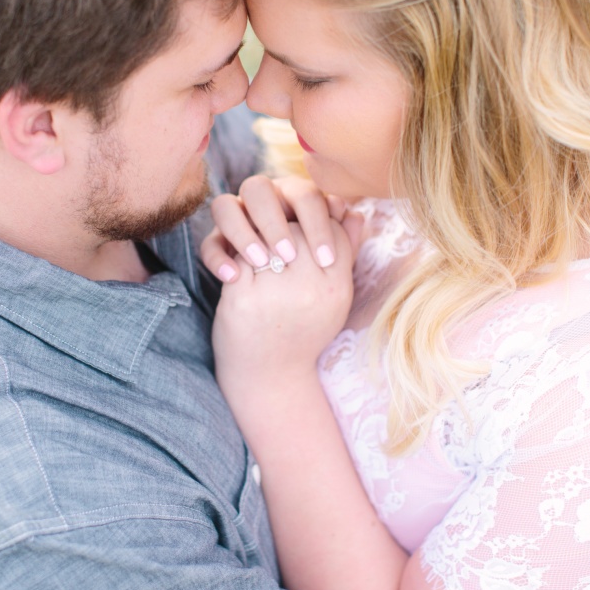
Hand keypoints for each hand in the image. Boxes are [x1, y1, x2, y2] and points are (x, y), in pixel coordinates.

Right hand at [201, 174, 361, 282]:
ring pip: (226, 205)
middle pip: (260, 188)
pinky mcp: (215, 242)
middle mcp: (263, 201)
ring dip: (242, 232)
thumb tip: (356, 217)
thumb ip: (343, 242)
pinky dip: (218, 257)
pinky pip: (209, 241)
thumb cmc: (309, 286)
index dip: (317, 222)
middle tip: (290, 256)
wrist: (279, 326)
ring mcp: (236, 219)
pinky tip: (232, 277)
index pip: (305, 194)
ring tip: (260, 261)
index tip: (327, 259)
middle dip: (275, 221)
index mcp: (295, 199)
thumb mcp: (329, 270)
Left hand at [212, 219, 358, 405]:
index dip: (317, 225)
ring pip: (266, 237)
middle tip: (278, 240)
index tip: (305, 236)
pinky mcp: (242, 297)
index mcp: (337, 287)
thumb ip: (346, 253)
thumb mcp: (335, 299)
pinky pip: (237, 256)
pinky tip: (237, 267)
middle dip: (285, 229)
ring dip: (259, 239)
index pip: (332, 229)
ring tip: (260, 252)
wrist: (270, 377)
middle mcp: (309, 289)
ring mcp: (274, 292)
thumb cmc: (303, 333)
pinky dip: (234, 257)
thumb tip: (355, 212)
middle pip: (298, 229)